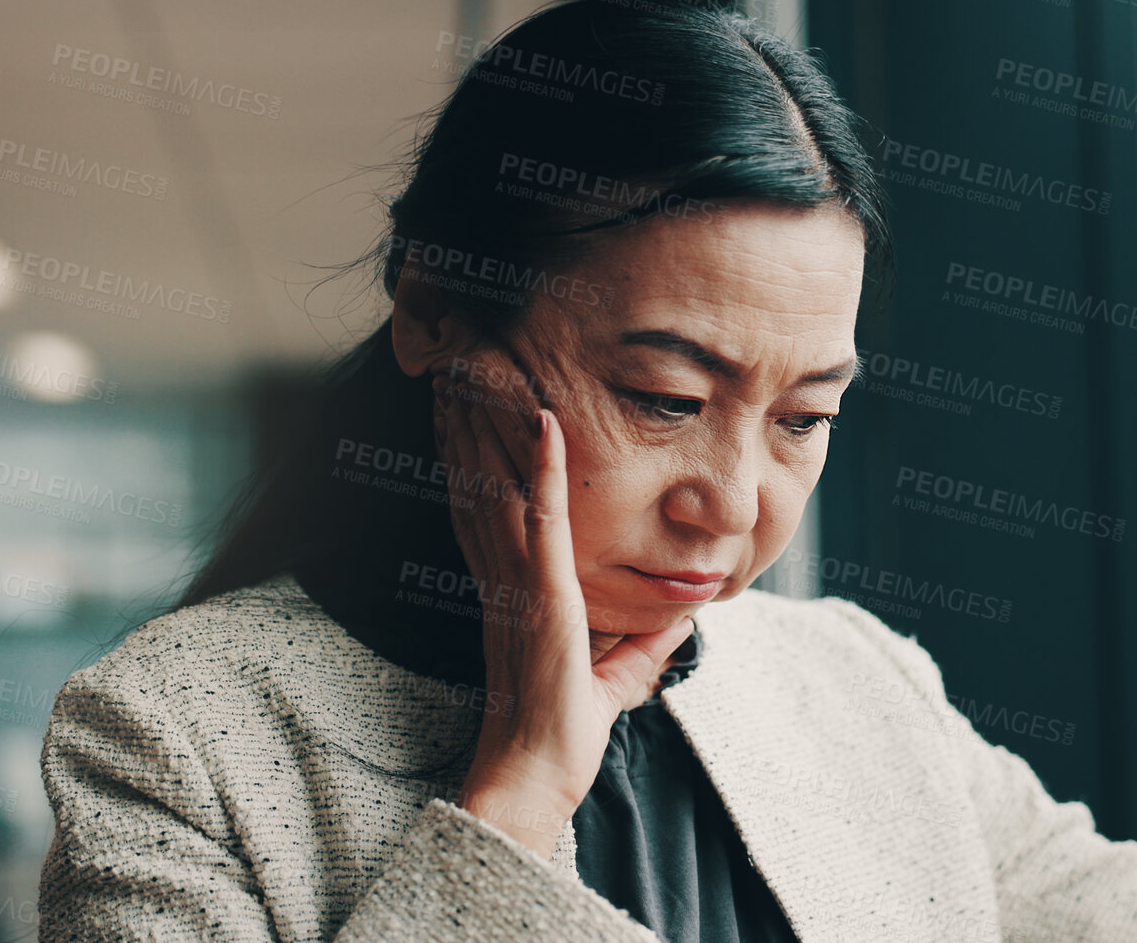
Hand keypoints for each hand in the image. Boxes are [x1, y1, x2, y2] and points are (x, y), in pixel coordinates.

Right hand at [431, 348, 693, 858]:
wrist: (538, 771)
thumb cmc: (562, 733)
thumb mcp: (612, 678)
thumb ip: (640, 649)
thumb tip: (678, 624)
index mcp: (513, 588)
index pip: (488, 504)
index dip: (474, 453)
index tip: (466, 407)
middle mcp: (505, 574)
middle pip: (479, 480)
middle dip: (468, 420)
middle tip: (458, 364)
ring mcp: (520, 580)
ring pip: (502, 482)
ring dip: (494, 422)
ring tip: (482, 369)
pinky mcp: (544, 592)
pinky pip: (543, 517)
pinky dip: (545, 467)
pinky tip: (546, 421)